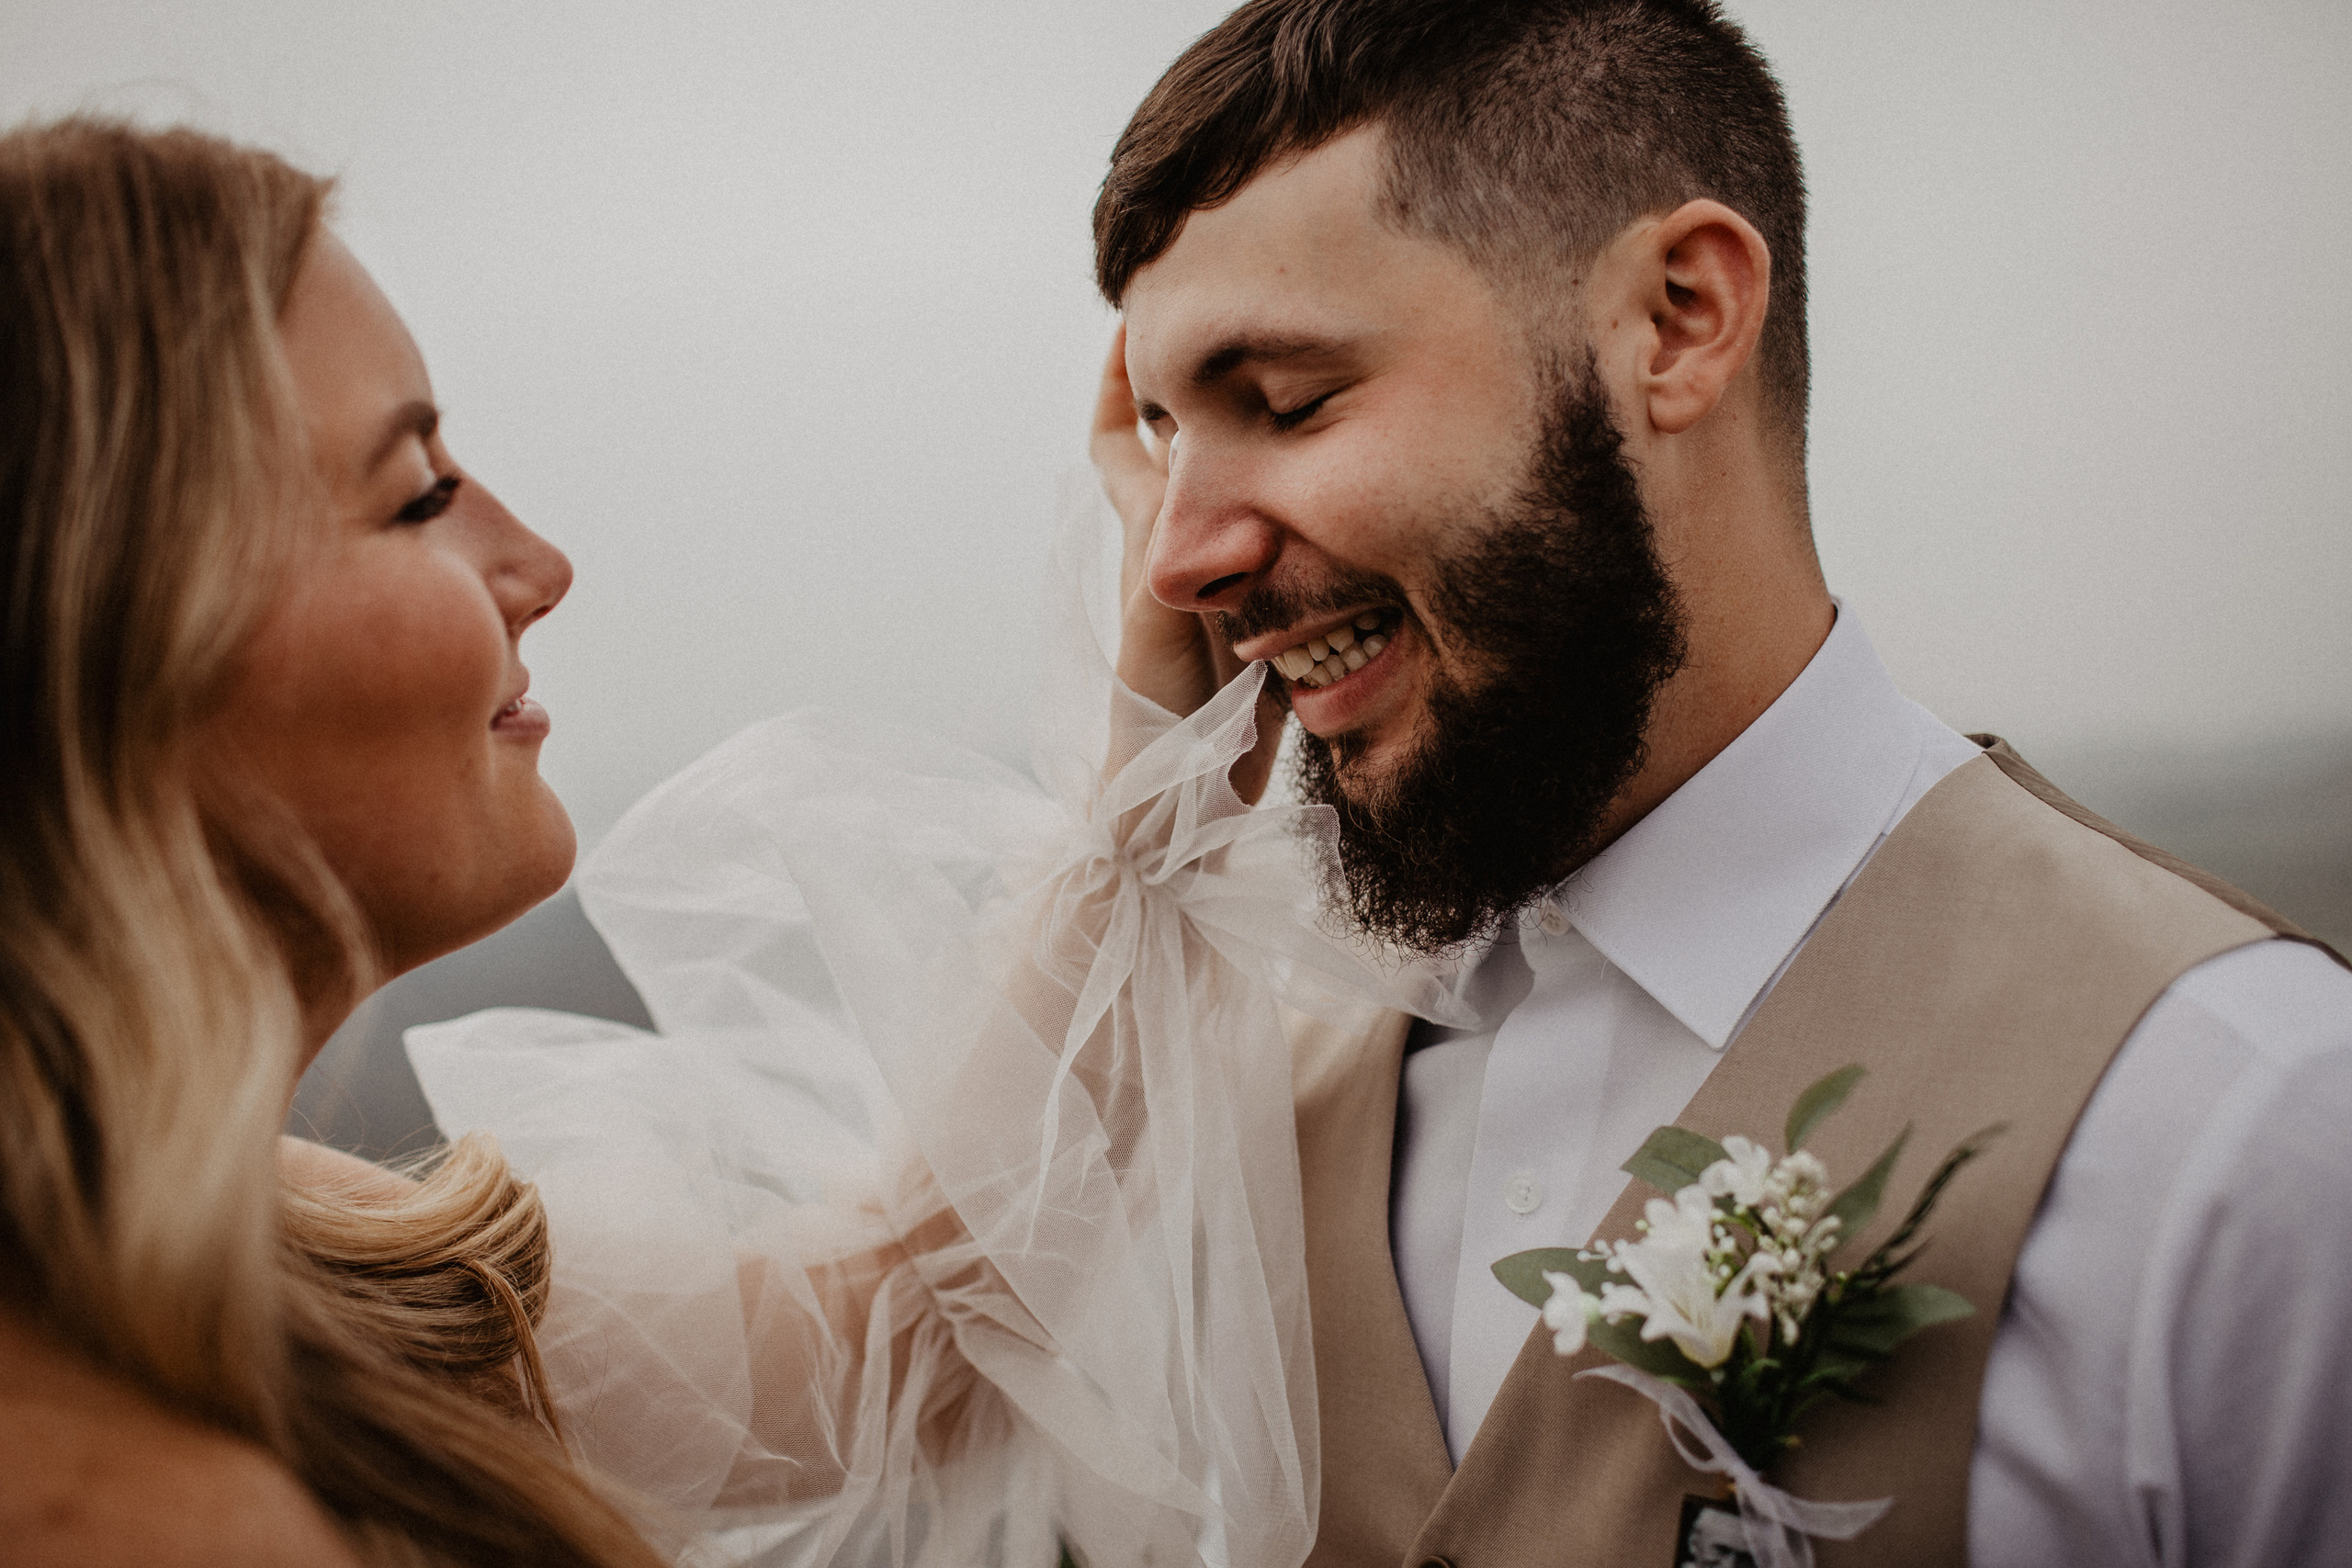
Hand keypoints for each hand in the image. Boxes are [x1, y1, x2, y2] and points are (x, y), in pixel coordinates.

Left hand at [1090, 328, 1285, 800]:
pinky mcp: (1273, 619)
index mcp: (1149, 531)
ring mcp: (1231, 581)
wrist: (1181, 797)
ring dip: (1282, 450)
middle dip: (1224, 393)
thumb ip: (1186, 535)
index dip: (1119, 376)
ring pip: (1254, 492)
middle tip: (1268, 337)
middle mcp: (1187, 546)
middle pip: (1196, 449)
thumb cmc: (1159, 709)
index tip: (1139, 318)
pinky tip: (1356, 493)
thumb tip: (1204, 457)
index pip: (1118, 436)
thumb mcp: (1165, 602)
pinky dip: (1320, 518)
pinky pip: (1300, 549)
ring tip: (1328, 397)